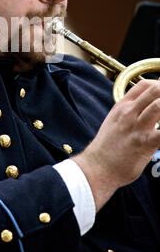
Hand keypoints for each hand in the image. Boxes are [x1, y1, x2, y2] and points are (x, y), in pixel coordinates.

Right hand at [73, 79, 159, 210]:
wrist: (97, 166)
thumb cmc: (107, 147)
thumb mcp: (115, 121)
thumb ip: (129, 112)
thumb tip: (144, 108)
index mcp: (122, 106)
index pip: (145, 85)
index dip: (159, 85)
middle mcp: (129, 112)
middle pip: (155, 90)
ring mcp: (136, 126)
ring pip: (159, 106)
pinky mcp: (144, 143)